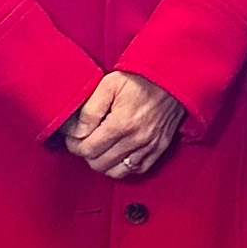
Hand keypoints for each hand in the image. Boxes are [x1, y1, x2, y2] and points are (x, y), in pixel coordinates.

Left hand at [62, 71, 185, 179]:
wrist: (172, 75)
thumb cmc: (142, 78)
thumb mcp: (108, 84)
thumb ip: (89, 110)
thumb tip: (76, 132)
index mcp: (121, 123)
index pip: (87, 150)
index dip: (75, 145)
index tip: (74, 137)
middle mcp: (137, 139)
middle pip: (99, 164)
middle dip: (87, 154)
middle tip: (86, 141)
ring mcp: (150, 145)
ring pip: (117, 171)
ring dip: (105, 162)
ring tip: (102, 148)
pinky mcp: (160, 147)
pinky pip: (138, 169)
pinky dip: (125, 166)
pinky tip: (120, 153)